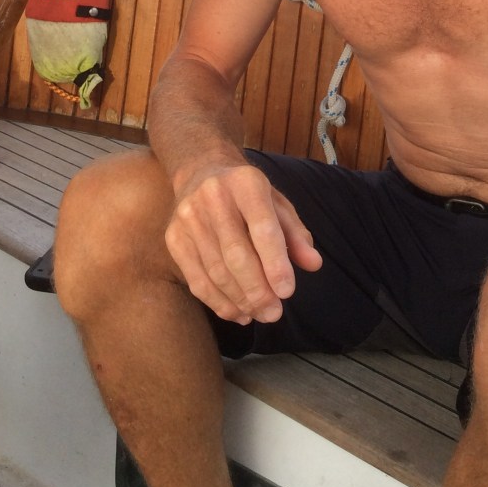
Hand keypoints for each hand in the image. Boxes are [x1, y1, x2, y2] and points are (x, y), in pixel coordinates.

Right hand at [165, 159, 322, 325]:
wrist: (201, 172)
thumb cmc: (247, 194)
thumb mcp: (277, 203)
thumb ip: (295, 234)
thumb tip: (314, 264)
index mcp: (246, 182)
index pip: (263, 228)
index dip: (275, 263)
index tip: (287, 292)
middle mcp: (213, 197)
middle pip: (236, 254)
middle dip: (257, 290)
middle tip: (274, 313)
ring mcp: (189, 217)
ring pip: (216, 271)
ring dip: (240, 300)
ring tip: (260, 315)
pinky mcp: (173, 237)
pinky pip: (196, 279)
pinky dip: (218, 302)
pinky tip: (237, 313)